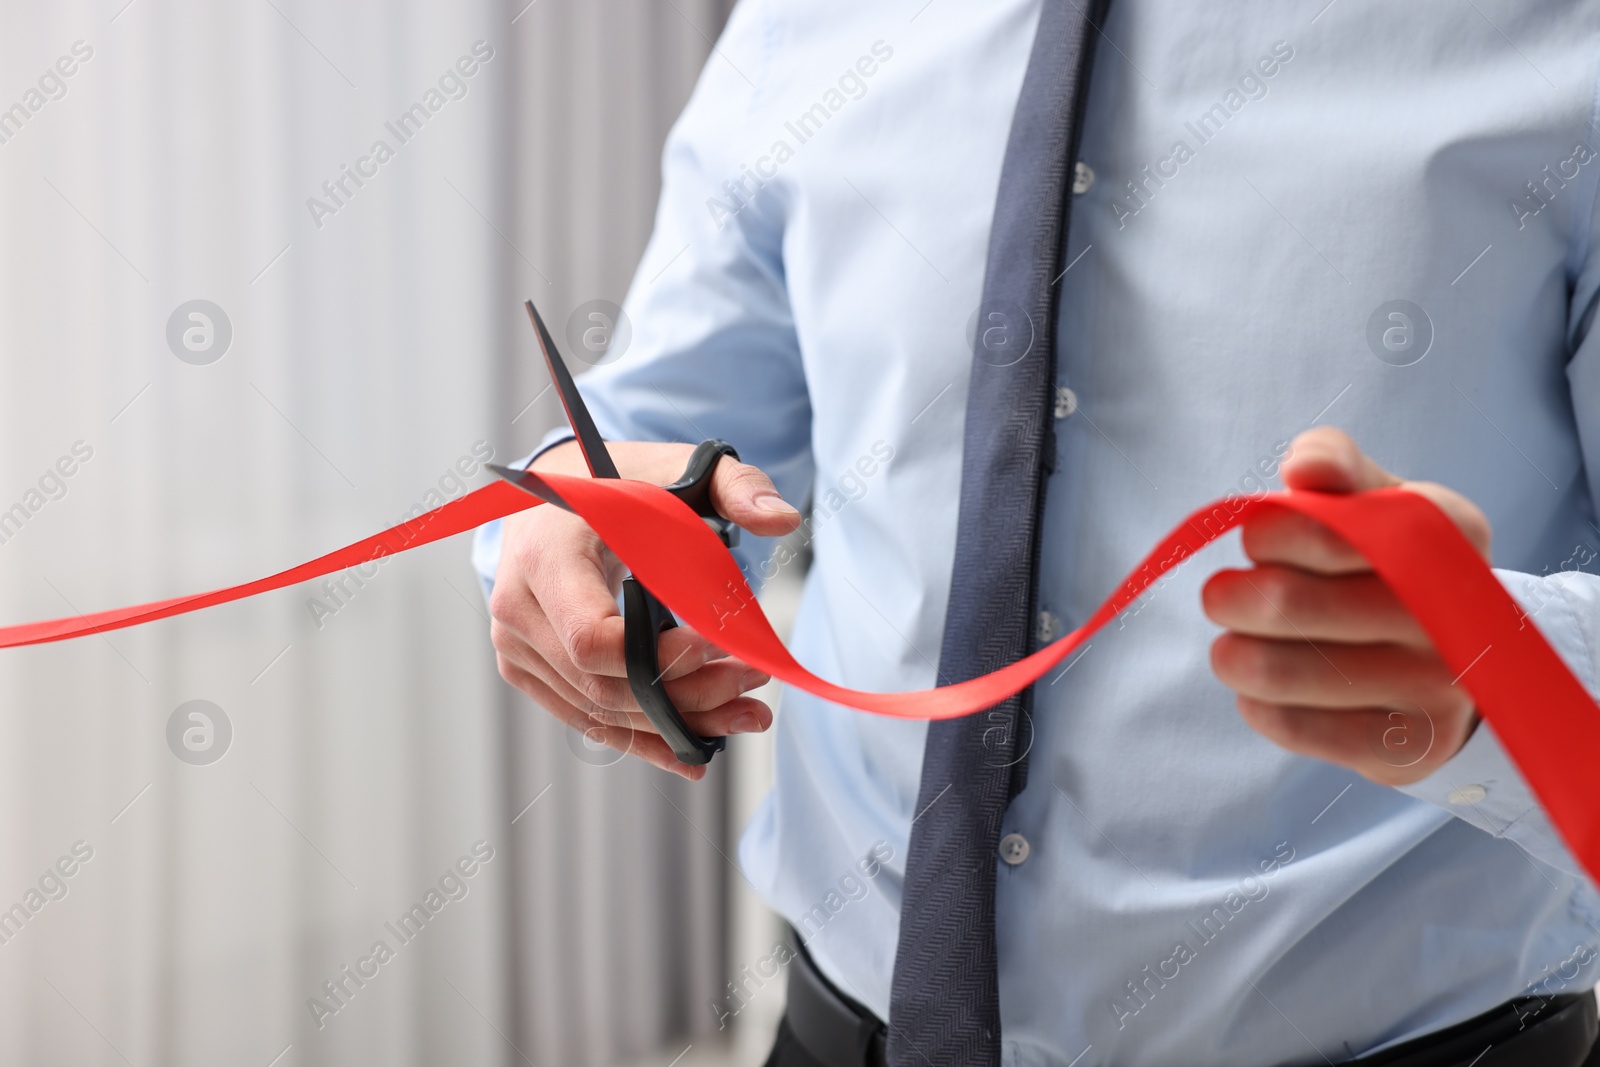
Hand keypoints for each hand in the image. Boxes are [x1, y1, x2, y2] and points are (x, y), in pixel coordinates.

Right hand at [489, 440, 801, 779]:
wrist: (551, 495)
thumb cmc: (613, 480)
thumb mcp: (674, 467)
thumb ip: (734, 486)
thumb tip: (783, 518)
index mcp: (543, 555)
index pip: (593, 638)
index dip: (663, 656)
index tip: (722, 642)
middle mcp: (518, 609)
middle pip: (605, 684)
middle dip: (687, 692)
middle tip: (752, 680)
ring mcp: (517, 647)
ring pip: (601, 711)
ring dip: (678, 721)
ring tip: (746, 713)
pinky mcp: (530, 670)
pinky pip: (589, 718)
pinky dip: (644, 738)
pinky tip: (693, 749)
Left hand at [1202, 426, 1492, 785]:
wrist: (1459, 658)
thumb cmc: (1388, 565)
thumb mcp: (1374, 501)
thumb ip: (1334, 466)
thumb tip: (1305, 467)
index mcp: (1448, 533)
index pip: (1321, 529)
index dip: (1265, 533)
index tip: (1257, 540)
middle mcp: (1455, 612)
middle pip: (1285, 603)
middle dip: (1231, 597)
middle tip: (1223, 597)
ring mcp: (1441, 686)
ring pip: (1279, 671)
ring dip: (1234, 656)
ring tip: (1232, 648)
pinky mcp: (1412, 747)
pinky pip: (1296, 726)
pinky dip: (1258, 704)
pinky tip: (1262, 691)